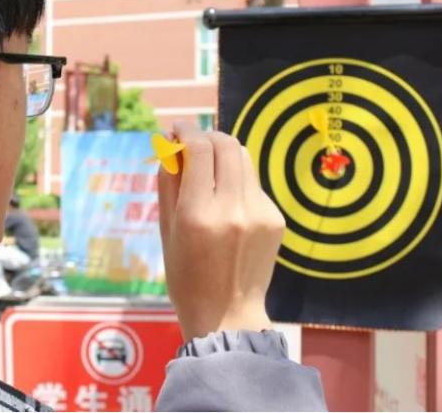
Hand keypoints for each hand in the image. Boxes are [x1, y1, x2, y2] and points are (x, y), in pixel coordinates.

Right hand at [157, 121, 284, 339]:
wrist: (227, 314)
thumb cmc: (186, 275)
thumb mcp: (166, 229)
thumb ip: (169, 181)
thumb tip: (171, 142)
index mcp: (198, 214)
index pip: (199, 149)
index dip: (186, 130)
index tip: (177, 128)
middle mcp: (232, 209)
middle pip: (226, 145)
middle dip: (208, 136)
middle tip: (194, 141)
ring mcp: (258, 214)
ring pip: (243, 159)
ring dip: (224, 154)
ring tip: (209, 168)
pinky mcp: (275, 219)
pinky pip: (253, 184)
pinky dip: (236, 181)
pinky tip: (227, 203)